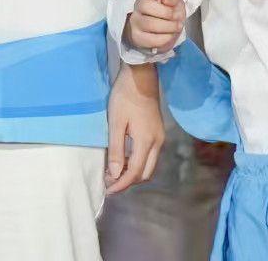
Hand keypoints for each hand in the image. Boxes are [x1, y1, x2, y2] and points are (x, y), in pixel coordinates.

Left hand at [105, 63, 164, 192]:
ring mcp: (160, 138)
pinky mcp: (158, 132)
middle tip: (110, 183)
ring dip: (134, 173)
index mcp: (146, 141)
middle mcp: (157, 143)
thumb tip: (115, 174)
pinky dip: (138, 163)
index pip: (135, 172)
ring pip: (149, 166)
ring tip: (115, 173)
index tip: (108, 190)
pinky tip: (125, 159)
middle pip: (145, 173)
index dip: (121, 184)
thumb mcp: (116, 123)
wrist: (141, 77)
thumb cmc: (124, 97)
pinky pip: (150, 156)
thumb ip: (117, 150)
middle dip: (128, 182)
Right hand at [126, 0, 184, 53]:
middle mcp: (137, 6)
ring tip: (177, 26)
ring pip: (149, 23)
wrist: (165, 32)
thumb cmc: (169, 14)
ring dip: (168, 26)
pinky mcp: (137, 37)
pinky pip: (152, 39)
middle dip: (166, 12)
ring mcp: (135, 22)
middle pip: (145, 4)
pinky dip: (165, 38)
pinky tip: (170, 35)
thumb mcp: (176, 3)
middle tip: (176, 16)